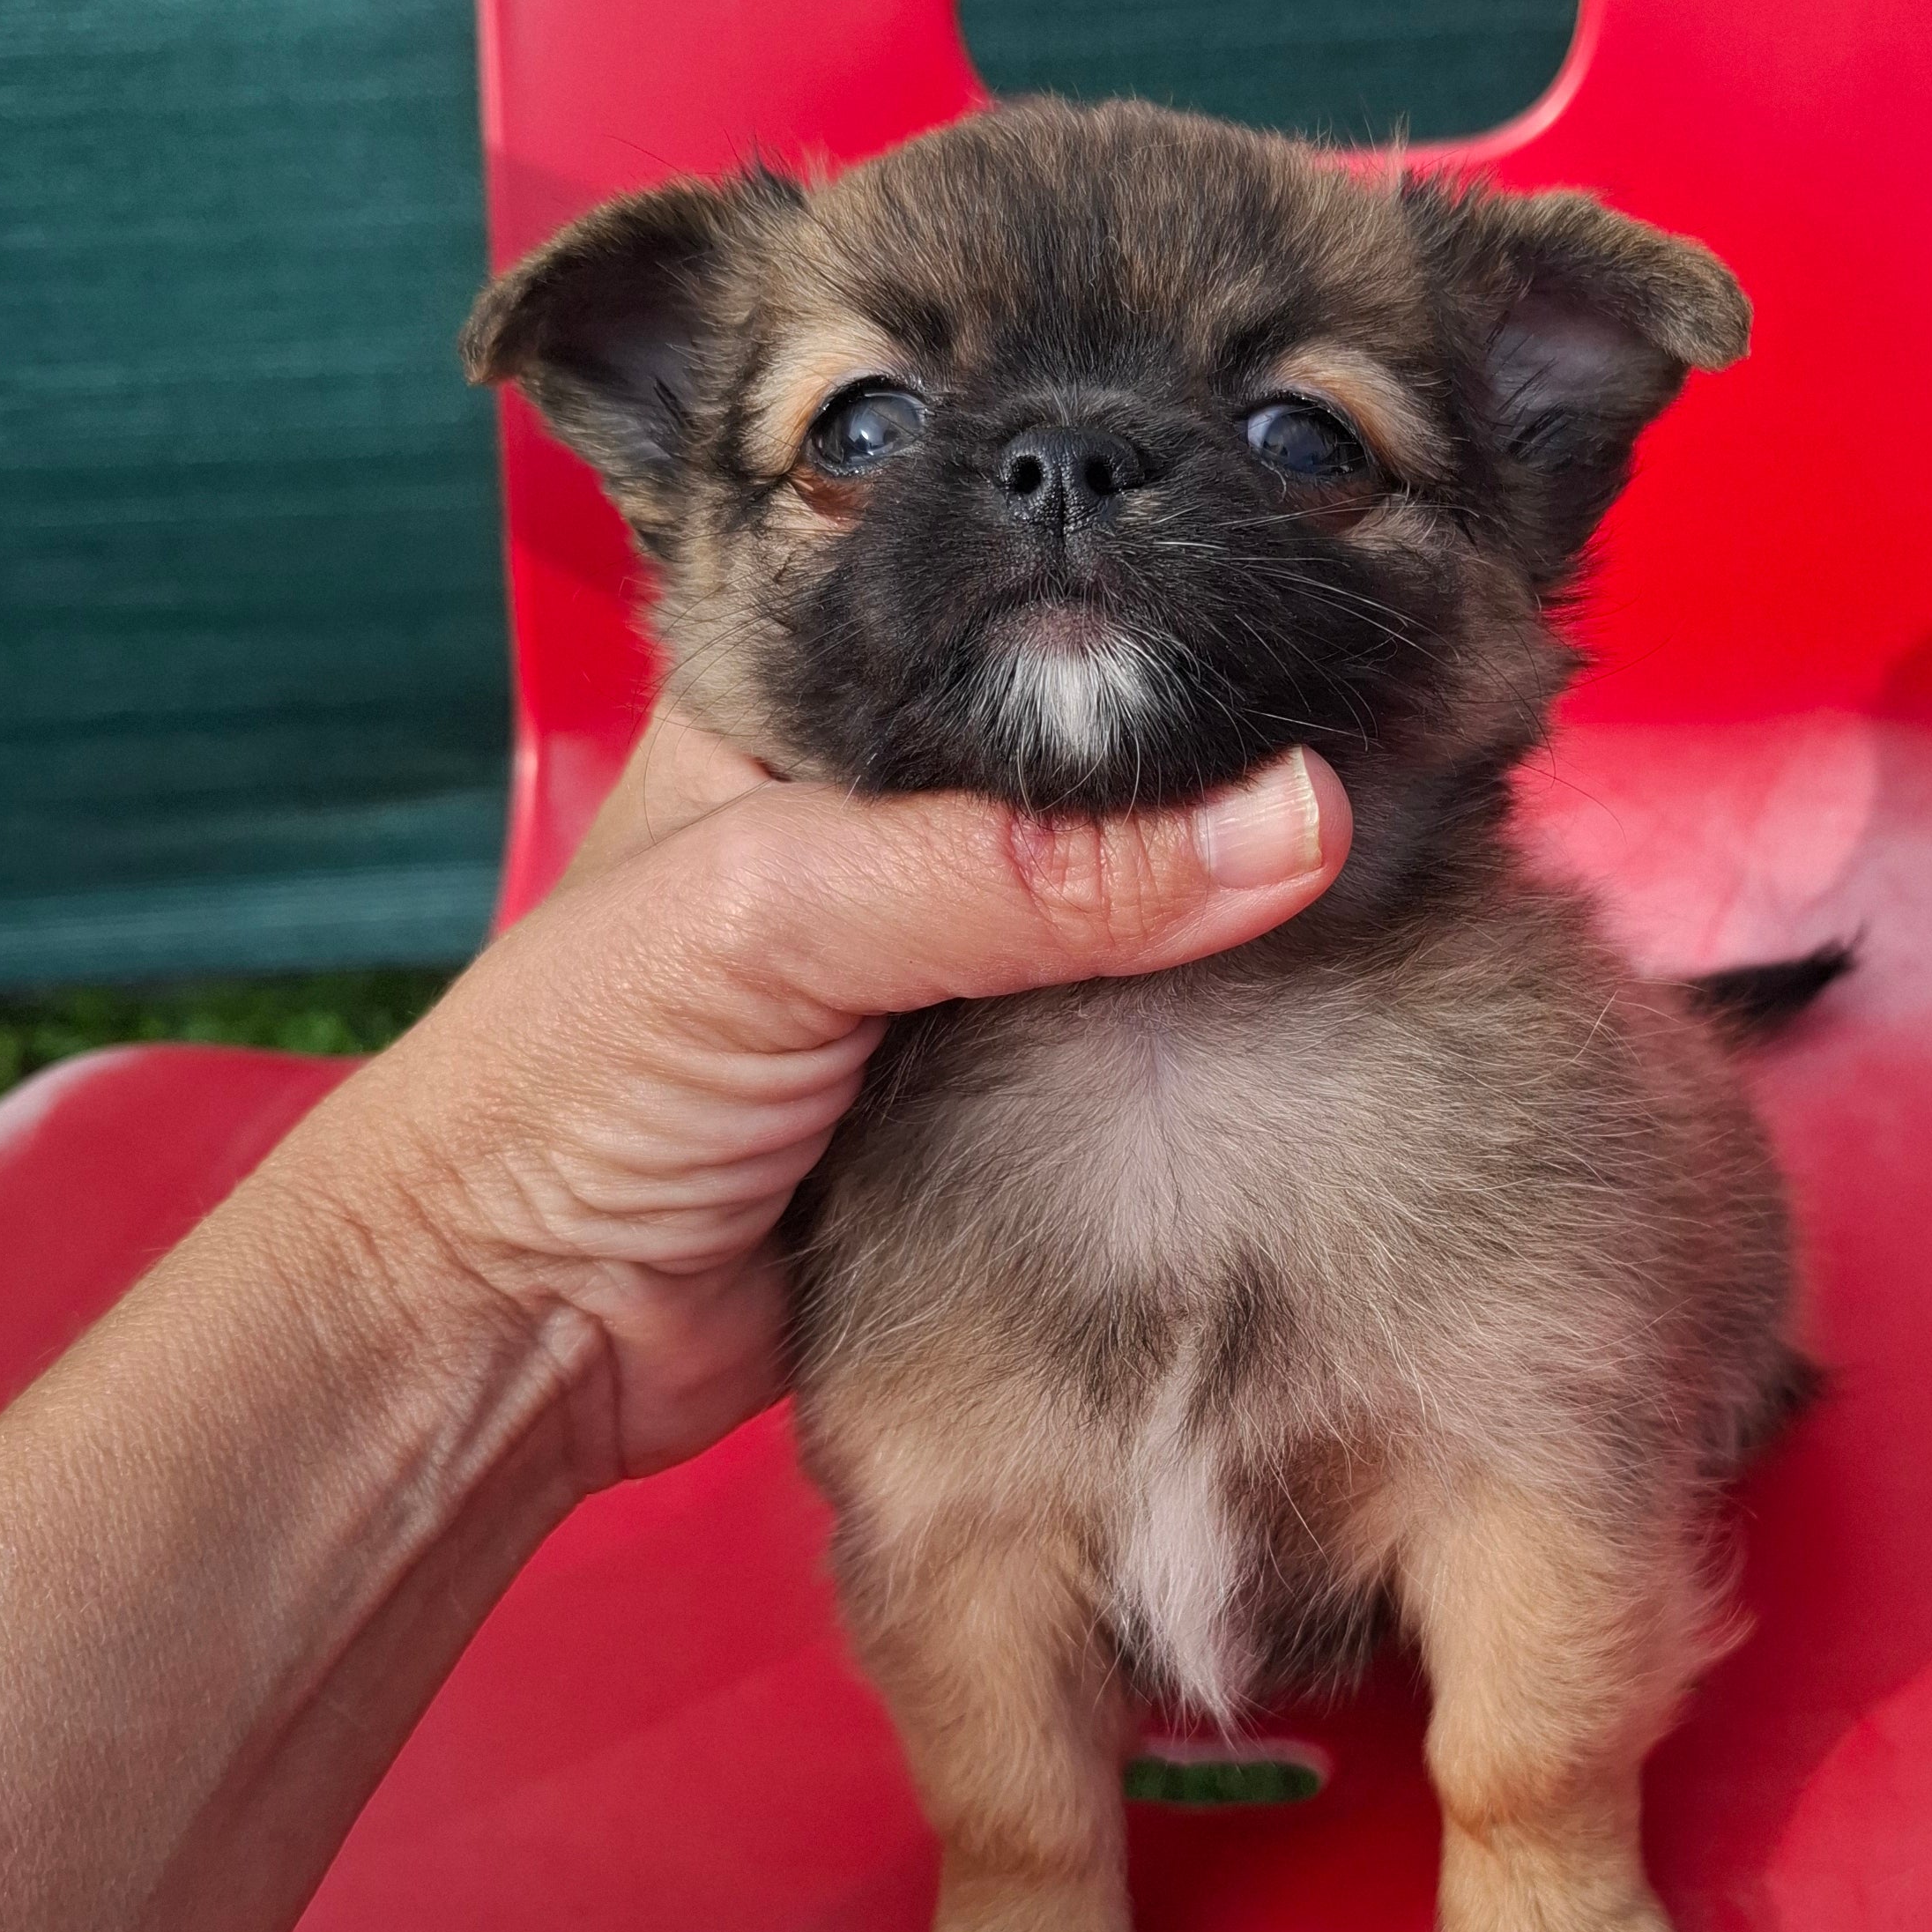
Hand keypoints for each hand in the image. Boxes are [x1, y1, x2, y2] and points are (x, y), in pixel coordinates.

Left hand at [277, 703, 1350, 1485]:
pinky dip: (1226, 1026)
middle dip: (1234, 751)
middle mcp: (903, 803)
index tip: (1328, 594)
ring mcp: (965, 948)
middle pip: (1111, 746)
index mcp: (817, 691)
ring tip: (1411, 852)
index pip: (1022, 605)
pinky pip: (1153, 1036)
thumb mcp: (783, 918)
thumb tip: (1287, 826)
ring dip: (1247, 899)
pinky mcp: (1016, 1084)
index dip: (1156, 600)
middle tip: (1405, 736)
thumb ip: (1025, 871)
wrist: (520, 1337)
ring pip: (1149, 893)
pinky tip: (1337, 991)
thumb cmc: (569, 1086)